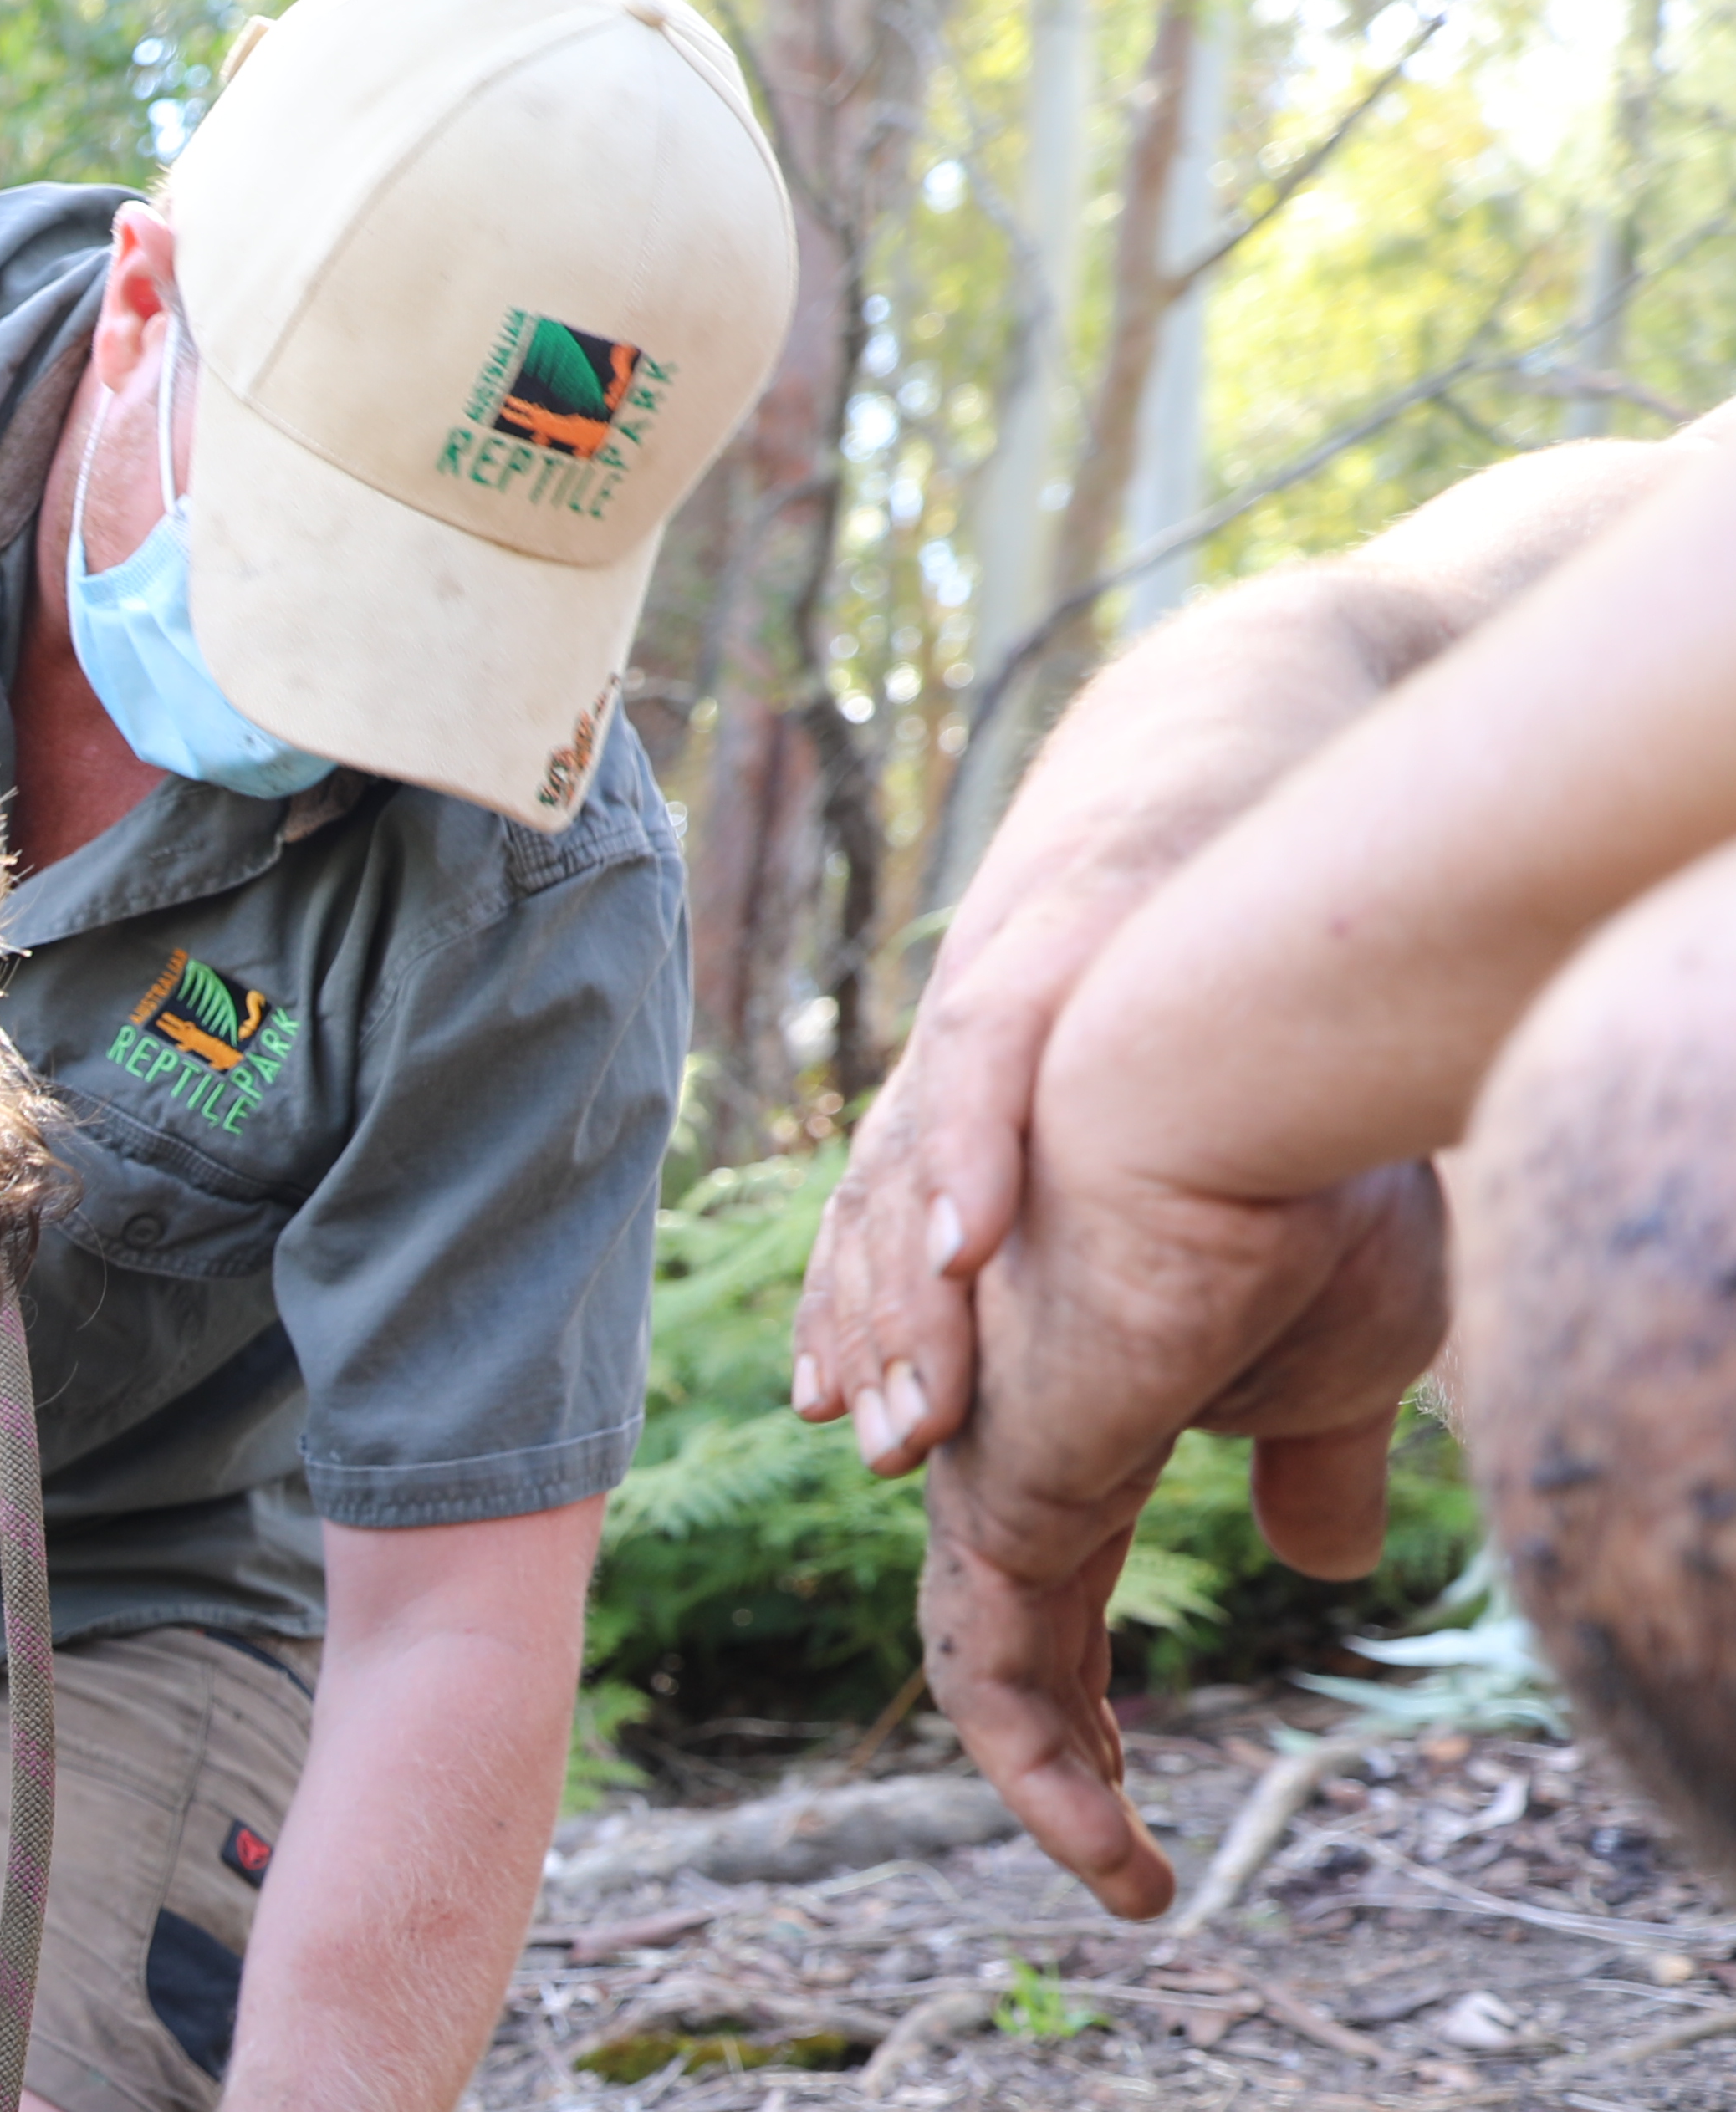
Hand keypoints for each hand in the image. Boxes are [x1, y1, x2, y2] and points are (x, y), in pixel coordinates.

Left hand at [796, 583, 1428, 1472]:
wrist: (1272, 667)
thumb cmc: (1242, 836)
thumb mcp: (1186, 994)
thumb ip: (1166, 1122)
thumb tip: (1186, 1248)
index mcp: (1010, 1042)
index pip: (901, 1191)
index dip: (864, 1303)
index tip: (839, 1416)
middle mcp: (991, 1007)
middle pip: (896, 1182)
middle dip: (876, 1321)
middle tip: (869, 1445)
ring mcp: (1029, 955)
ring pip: (927, 1132)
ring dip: (906, 1275)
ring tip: (901, 1402)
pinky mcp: (1089, 900)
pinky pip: (1008, 1039)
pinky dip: (977, 1141)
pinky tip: (972, 1241)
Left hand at [917, 1152, 1449, 1911]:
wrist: (1246, 1103)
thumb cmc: (1311, 1202)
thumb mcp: (1343, 1368)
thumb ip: (1312, 1472)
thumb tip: (1318, 1561)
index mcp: (1086, 1410)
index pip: (1057, 1569)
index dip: (1089, 1674)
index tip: (1133, 1769)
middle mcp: (1012, 1442)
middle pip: (1005, 1628)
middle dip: (1054, 1742)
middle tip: (1115, 1848)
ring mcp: (986, 1469)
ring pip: (986, 1666)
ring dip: (1049, 1784)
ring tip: (1123, 1881)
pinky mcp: (998, 1496)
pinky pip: (990, 1670)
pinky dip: (1037, 1768)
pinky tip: (1103, 1839)